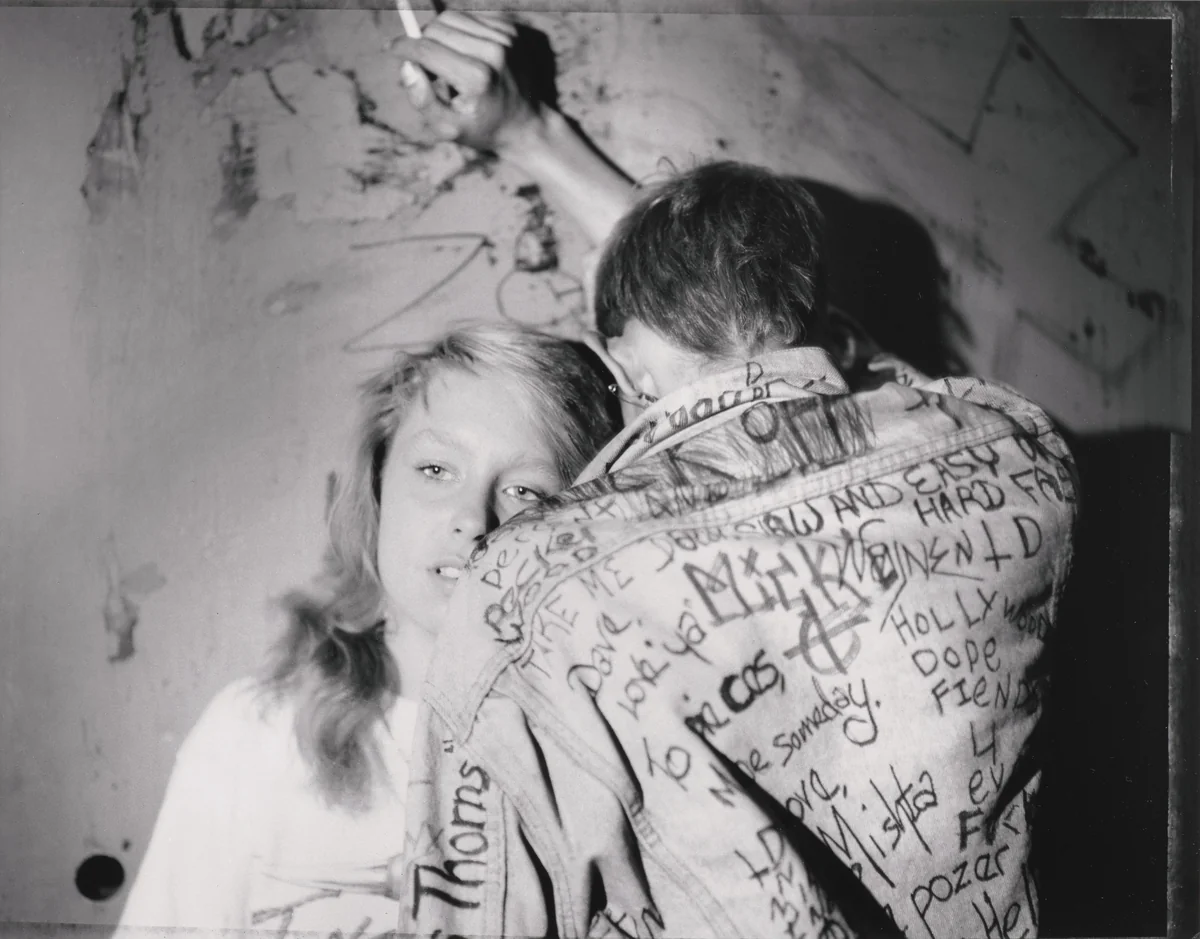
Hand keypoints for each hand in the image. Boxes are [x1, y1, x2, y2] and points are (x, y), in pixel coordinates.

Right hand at [392, 11, 544, 155]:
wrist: (526, 125)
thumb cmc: (482, 128)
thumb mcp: (449, 129)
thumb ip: (423, 101)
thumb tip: (407, 66)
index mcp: (476, 78)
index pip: (426, 49)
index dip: (402, 47)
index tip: (389, 48)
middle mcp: (493, 53)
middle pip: (436, 28)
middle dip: (421, 42)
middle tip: (422, 64)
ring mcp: (505, 39)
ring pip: (451, 18)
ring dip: (439, 35)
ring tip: (446, 62)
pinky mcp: (511, 30)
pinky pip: (470, 19)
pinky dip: (459, 33)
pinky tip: (466, 55)